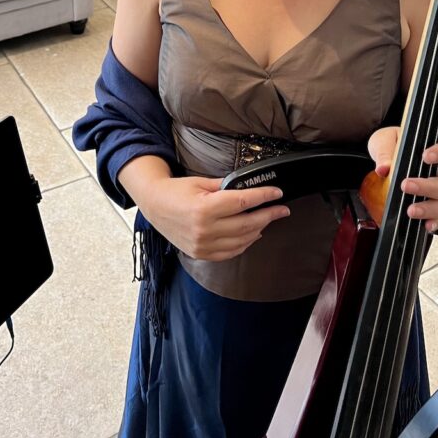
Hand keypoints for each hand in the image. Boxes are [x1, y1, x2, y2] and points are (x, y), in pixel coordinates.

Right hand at [141, 175, 289, 261]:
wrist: (154, 205)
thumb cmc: (177, 191)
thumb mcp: (201, 182)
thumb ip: (225, 186)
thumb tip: (248, 187)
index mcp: (205, 208)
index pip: (243, 202)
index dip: (264, 197)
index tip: (277, 193)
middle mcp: (205, 229)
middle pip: (247, 224)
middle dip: (268, 215)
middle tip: (282, 209)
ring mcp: (203, 245)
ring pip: (242, 240)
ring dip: (259, 229)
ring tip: (268, 219)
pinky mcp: (201, 254)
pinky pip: (230, 252)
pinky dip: (245, 243)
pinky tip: (252, 234)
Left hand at [367, 126, 437, 232]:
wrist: (390, 159)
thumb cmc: (392, 146)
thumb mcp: (385, 140)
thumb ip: (385, 151)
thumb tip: (383, 168)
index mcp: (434, 149)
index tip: (426, 157)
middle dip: (428, 186)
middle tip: (406, 186)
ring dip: (429, 208)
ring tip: (411, 210)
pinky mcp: (432, 207)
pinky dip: (435, 222)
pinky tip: (425, 224)